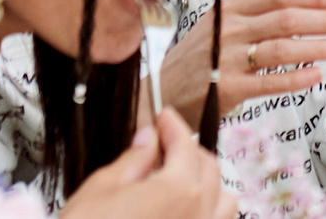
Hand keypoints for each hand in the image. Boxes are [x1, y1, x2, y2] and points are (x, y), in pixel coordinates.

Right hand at [66, 109, 237, 218]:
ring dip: (206, 182)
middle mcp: (199, 212)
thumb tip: (147, 140)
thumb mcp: (101, 189)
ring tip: (181, 177)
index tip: (164, 117)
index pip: (185, 144)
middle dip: (188, 150)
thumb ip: (132, 160)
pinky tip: (187, 207)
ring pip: (223, 199)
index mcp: (179, 189)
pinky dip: (209, 210)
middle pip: (208, 168)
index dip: (173, 126)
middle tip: (165, 144)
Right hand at [163, 0, 325, 123]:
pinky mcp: (224, 88)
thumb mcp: (221, 25)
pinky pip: (268, 81)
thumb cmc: (199, 58)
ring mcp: (226, 59)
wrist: (161, 92)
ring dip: (318, 47)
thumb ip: (257, 14)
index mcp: (230, 9)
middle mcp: (228, 30)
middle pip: (287, 18)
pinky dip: (296, 78)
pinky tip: (316, 75)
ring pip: (282, 48)